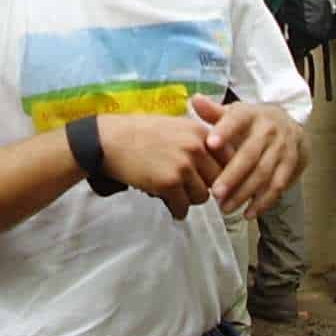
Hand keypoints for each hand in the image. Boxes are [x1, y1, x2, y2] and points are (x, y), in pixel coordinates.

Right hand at [97, 114, 225, 220]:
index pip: (228, 158)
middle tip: (189, 187)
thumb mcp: (173, 126)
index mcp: (199, 131)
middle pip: (218, 179)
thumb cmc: (137, 132)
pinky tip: (168, 203)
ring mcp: (183, 166)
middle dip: (204, 186)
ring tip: (175, 194)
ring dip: (190, 198)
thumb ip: (196, 139)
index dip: (220, 171)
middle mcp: (196, 147)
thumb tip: (219, 161)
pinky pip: (183, 207)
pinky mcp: (169, 184)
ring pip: (202, 196)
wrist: (107, 141)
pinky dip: (177, 209)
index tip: (209, 177)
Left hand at [192, 96, 303, 215]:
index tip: (210, 143)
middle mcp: (268, 130)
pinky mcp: (291, 165)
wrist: (289, 123)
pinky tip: (248, 213)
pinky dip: (264, 202)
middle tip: (215, 192)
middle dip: (233, 175)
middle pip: (250, 154)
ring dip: (245, 193)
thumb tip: (195, 99)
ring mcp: (282, 148)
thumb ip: (214, 112)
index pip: (236, 121)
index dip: (224, 131)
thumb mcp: (234, 113)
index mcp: (250, 115)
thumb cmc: (250, 121)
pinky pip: (277, 186)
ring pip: (264, 173)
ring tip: (225, 207)